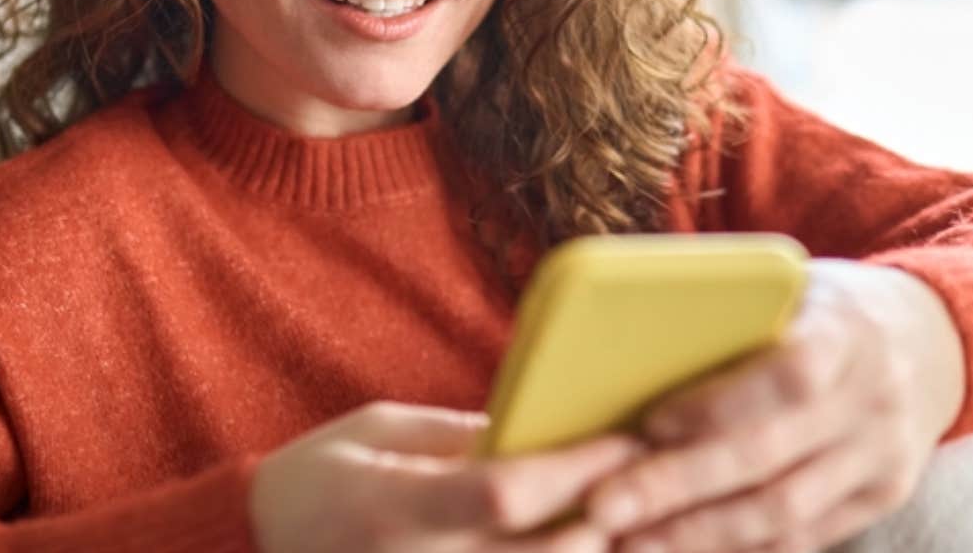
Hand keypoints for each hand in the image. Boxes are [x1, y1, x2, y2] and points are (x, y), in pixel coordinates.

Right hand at [250, 400, 645, 551]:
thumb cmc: (314, 483)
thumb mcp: (376, 432)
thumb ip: (458, 436)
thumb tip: (544, 432)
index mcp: (394, 507)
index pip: (507, 492)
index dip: (578, 467)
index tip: (626, 436)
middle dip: (613, 517)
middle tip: (659, 481)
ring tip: (640, 524)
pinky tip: (587, 546)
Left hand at [583, 258, 965, 552]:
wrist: (931, 338)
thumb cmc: (826, 306)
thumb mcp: (791, 286)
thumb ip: (730, 314)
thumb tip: (624, 345)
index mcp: (846, 332)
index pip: (787, 377)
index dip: (716, 405)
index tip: (648, 423)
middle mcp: (873, 400)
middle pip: (769, 458)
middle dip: (679, 487)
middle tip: (606, 505)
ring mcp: (884, 457)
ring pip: (785, 512)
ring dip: (700, 532)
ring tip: (631, 538)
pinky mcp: (883, 497)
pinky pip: (805, 537)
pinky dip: (741, 547)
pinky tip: (683, 546)